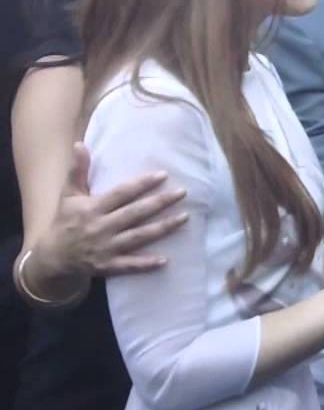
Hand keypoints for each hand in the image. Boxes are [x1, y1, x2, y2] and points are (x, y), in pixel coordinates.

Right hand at [37, 143, 188, 278]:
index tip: (163, 175)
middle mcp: (101, 227)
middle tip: (183, 192)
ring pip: (138, 237)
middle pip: (135, 213)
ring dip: (162, 228)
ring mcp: (106, 248)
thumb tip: (80, 144)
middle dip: (160, 202)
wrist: (53, 256)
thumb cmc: (65, 220)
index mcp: (92, 208)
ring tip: (185, 217)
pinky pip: (130, 265)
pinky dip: (146, 264)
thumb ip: (78, 170)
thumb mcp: (69, 195)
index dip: (142, 184)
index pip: (122, 193)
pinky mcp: (108, 266)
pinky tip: (166, 260)